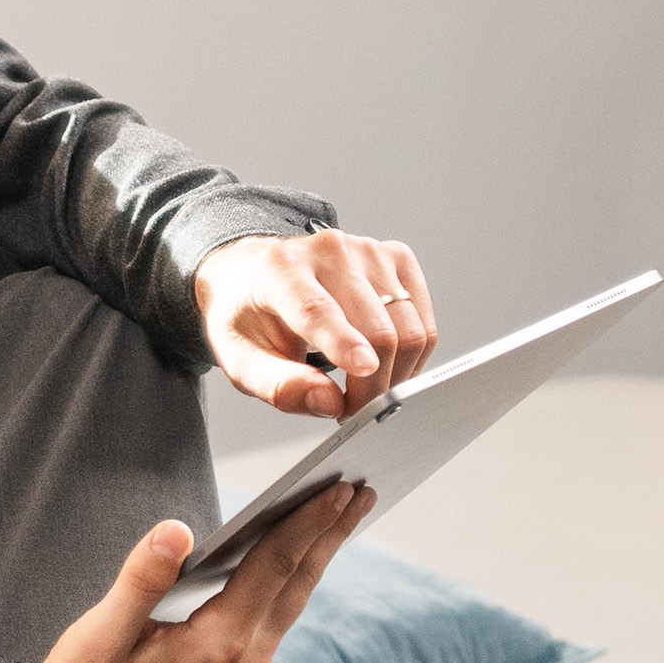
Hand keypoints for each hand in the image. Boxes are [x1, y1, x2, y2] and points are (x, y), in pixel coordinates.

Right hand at [0, 481, 373, 662]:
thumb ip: (141, 581)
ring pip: (288, 609)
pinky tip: (284, 575)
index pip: (273, 569)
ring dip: (313, 562)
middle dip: (328, 536)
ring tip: (335, 524)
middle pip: (297, 587)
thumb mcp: (99, 636)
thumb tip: (176, 530)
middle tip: (362, 492)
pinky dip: (286, 590)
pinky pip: (270, 627)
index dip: (306, 523)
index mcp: (216, 647)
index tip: (339, 487)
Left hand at [195, 229, 437, 418]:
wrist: (254, 276)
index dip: (342, 342)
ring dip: (395, 374)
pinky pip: (424, 321)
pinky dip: (411, 355)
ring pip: (409, 329)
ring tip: (365, 390)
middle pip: (375, 329)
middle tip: (353, 412)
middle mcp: (329, 251)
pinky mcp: (397, 258)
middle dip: (372, 386)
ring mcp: (369, 251)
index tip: (364, 370)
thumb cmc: (247, 318)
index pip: (317, 308)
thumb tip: (329, 404)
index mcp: (280, 270)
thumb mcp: (239, 359)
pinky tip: (382, 364)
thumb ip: (279, 385)